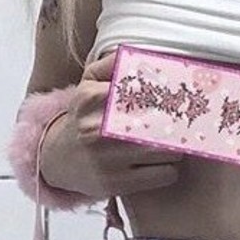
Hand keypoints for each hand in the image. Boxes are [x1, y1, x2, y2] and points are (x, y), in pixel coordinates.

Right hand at [38, 53, 183, 198]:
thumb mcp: (89, 83)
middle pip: (164, 122)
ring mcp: (108, 159)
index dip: (171, 95)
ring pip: (169, 150)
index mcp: (93, 97)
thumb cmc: (83, 117)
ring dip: (175, 147)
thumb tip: (141, 55)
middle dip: (178, 123)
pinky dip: (169, 169)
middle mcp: (99, 128)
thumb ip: (113, 64)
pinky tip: (157, 165)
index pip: (148, 91)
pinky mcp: (118, 185)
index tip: (182, 98)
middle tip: (181, 122)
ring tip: (165, 143)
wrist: (57, 160)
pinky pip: (166, 174)